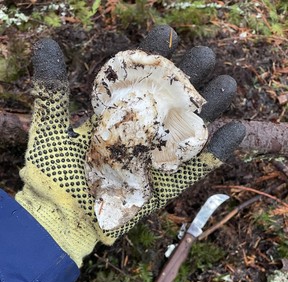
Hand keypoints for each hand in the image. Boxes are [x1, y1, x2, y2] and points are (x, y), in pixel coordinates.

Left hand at [16, 25, 244, 266]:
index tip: (165, 32)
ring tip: (226, 84)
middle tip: (205, 55)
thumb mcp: (51, 129)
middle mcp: (138, 138)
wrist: (62, 219)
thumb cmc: (54, 175)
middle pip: (168, 105)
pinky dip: (216, 152)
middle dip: (187, 79)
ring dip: (208, 110)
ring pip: (187, 133)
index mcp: (115, 120)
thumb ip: (53, 90)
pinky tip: (235, 128)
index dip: (151, 58)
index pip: (138, 83)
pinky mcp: (166, 187)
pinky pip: (196, 168)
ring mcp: (154, 162)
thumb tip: (48, 44)